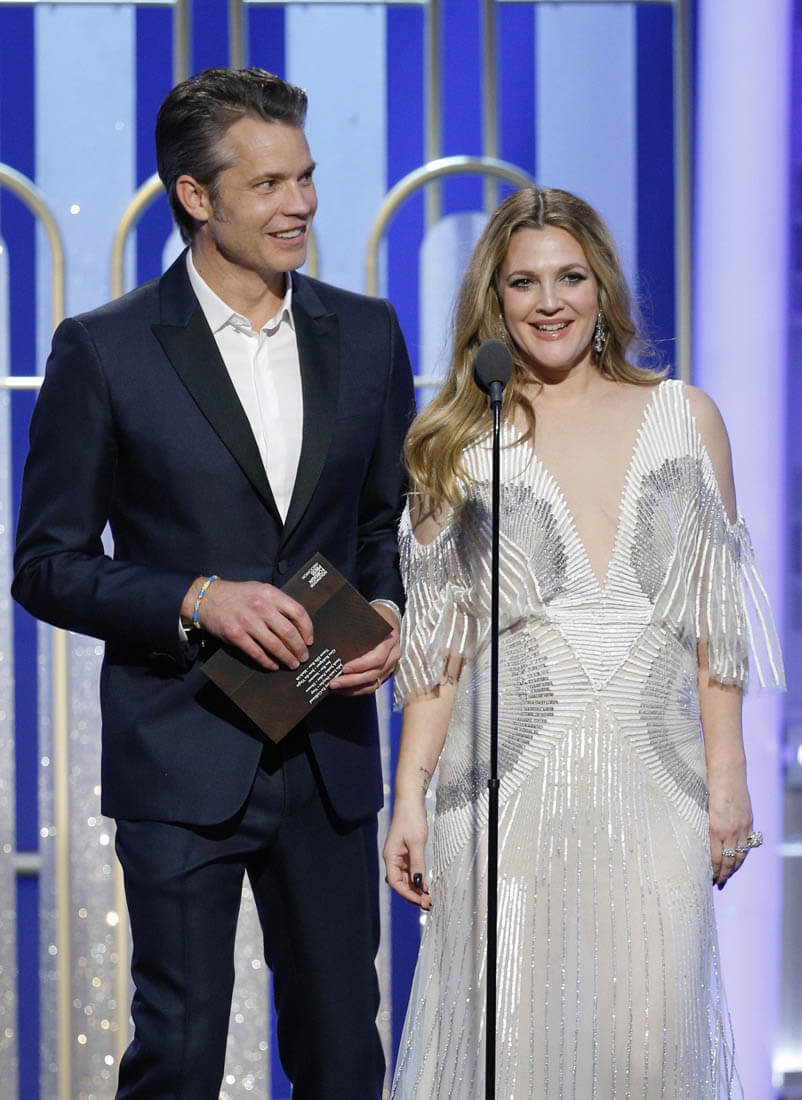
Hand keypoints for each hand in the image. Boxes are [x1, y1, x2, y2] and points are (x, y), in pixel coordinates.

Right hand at [184, 577, 313, 670]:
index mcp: (270, 593)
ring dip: (286, 657)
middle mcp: (260, 606)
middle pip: (288, 631)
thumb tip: (298, 626)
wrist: (208, 598)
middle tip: (304, 657)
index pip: (298, 612)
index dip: (307, 629)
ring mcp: (247, 621)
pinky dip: (268, 662)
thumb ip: (277, 603)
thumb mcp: (260, 590)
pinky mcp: (235, 634)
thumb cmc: (238, 595)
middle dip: (299, 648)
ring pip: (274, 645)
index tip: (309, 640)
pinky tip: (274, 665)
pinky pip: (256, 652)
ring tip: (292, 664)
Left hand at [328, 603, 399, 695]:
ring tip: (336, 687)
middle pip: (373, 674)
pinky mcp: (385, 673)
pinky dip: (357, 689)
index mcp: (389, 641)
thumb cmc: (377, 616)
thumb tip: (334, 634)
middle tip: (334, 682)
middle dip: (352, 680)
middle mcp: (392, 656)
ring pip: (373, 683)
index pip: (377, 658)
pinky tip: (343, 689)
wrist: (390, 617)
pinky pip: (372, 686)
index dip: (360, 665)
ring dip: (353, 688)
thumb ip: (357, 625)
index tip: (344, 668)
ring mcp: (390, 666)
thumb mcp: (370, 616)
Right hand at [383, 799, 430, 908]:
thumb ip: (417, 864)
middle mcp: (393, 858)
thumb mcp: (416, 842)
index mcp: (390, 857)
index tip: (420, 900)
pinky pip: (411, 870)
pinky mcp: (406, 851)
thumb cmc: (411, 818)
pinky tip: (425, 884)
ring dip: (415, 888)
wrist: (411, 801)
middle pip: (400, 882)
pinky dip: (417, 878)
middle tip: (427, 903)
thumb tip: (418, 883)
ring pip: (406, 878)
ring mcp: (400, 855)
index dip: (407, 894)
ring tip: (427, 896)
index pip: (396, 882)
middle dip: (412, 894)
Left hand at [708, 773, 753, 888]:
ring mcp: (741, 827)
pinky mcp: (748, 822)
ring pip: (740, 856)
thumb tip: (694, 845)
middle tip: (717, 884)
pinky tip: (737, 861)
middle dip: (722, 875)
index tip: (707, 880)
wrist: (726, 770)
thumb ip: (699, 827)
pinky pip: (748, 845)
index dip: (712, 872)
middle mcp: (730, 830)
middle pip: (728, 861)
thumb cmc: (705, 786)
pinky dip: (742, 855)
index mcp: (714, 828)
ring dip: (733, 869)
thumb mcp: (697, 807)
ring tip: (727, 877)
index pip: (715, 859)